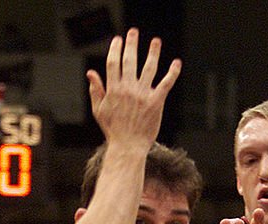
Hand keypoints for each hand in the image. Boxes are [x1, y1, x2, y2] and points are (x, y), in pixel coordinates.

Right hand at [87, 28, 180, 150]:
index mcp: (113, 90)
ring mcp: (142, 95)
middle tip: (134, 32)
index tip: (118, 40)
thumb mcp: (99, 111)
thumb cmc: (113, 131)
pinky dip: (172, 72)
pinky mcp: (156, 102)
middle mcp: (128, 89)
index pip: (113, 63)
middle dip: (131, 44)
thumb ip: (95, 90)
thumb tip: (90, 73)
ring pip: (149, 68)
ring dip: (153, 52)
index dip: (115, 49)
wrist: (127, 148)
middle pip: (130, 60)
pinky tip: (176, 63)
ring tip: (155, 41)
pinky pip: (165, 83)